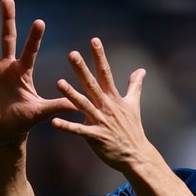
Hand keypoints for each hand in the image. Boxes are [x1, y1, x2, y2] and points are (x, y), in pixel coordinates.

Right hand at [0, 0, 76, 138]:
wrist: (3, 132)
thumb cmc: (24, 121)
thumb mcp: (41, 112)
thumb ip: (57, 106)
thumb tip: (79, 105)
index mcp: (23, 71)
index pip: (29, 50)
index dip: (34, 37)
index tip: (40, 21)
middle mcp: (8, 65)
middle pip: (8, 37)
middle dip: (8, 19)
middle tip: (8, 0)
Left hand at [51, 37, 151, 170]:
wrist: (135, 155)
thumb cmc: (133, 129)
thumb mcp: (134, 105)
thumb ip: (134, 86)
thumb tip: (141, 69)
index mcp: (113, 98)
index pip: (106, 72)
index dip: (99, 56)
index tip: (94, 40)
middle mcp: (106, 106)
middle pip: (92, 84)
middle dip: (82, 69)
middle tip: (72, 54)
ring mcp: (101, 121)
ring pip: (83, 105)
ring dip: (71, 94)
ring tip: (58, 82)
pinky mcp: (95, 137)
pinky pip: (78, 131)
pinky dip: (67, 126)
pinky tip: (54, 122)